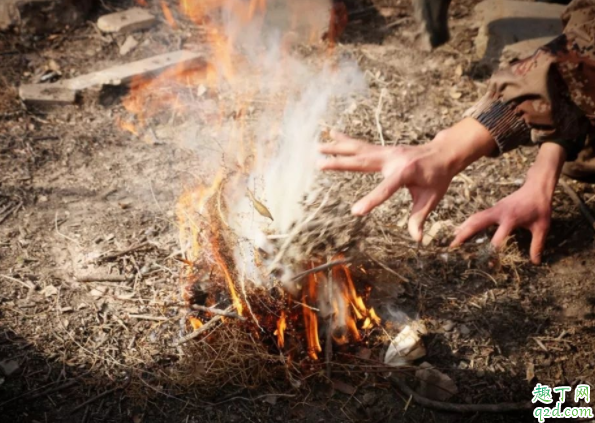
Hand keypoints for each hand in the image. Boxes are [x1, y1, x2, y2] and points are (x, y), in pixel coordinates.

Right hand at [318, 118, 495, 241]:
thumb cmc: (437, 177)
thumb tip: (416, 238)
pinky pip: (361, 145)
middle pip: (362, 161)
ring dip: (337, 148)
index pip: (385, 189)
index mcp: (405, 172)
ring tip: (318, 146)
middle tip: (320, 164)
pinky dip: (346, 140)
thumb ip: (419, 217)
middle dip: (340, 163)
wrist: (443, 153)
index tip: (355, 212)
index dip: (371, 200)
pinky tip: (332, 134)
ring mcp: (386, 152)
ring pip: (357, 149)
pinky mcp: (382, 150)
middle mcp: (392, 159)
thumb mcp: (431, 199)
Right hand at [450, 143, 565, 263]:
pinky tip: (461, 229)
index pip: (498, 237)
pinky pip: (477, 216)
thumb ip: (537, 245)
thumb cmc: (540, 208)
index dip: (493, 250)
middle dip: (464, 234)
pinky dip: (468, 222)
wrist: (537, 188)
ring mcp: (494, 209)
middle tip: (453, 245)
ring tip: (453, 239)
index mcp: (510, 219)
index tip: (489, 263)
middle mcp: (498, 213)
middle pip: (477, 223)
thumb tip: (536, 262)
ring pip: (474, 218)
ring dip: (463, 228)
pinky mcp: (493, 208)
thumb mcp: (542, 227)